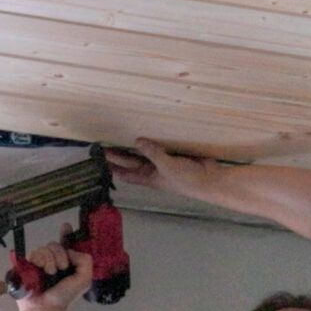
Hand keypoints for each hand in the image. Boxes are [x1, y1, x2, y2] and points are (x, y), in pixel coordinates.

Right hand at [14, 242, 95, 310]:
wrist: (45, 308)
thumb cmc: (64, 297)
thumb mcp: (84, 279)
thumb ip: (85, 261)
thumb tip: (71, 251)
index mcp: (66, 262)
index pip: (66, 243)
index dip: (66, 234)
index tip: (66, 227)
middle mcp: (52, 260)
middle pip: (55, 244)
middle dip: (60, 255)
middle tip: (60, 269)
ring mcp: (39, 262)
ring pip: (44, 248)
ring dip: (49, 261)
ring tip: (49, 274)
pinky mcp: (27, 264)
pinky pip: (33, 253)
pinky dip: (38, 261)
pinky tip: (40, 270)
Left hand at [106, 137, 223, 201]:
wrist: (210, 180)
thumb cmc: (187, 180)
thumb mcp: (167, 167)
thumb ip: (152, 153)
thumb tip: (137, 141)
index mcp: (149, 177)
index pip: (125, 173)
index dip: (113, 166)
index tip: (100, 159)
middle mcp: (154, 170)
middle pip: (132, 162)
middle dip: (119, 154)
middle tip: (106, 143)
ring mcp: (165, 162)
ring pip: (146, 153)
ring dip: (136, 146)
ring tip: (123, 134)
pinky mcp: (175, 154)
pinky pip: (161, 146)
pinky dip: (156, 140)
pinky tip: (149, 130)